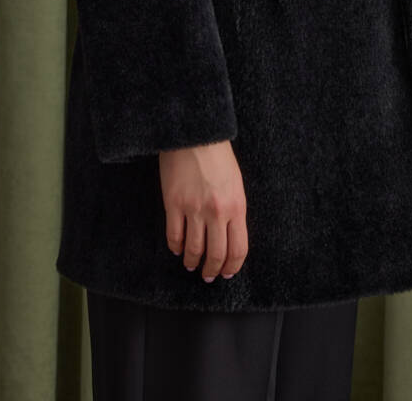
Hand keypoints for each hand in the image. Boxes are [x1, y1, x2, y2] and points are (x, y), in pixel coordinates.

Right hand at [158, 140, 247, 282]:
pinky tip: (177, 249)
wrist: (195, 134)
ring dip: (192, 262)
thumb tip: (228, 236)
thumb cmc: (218, 156)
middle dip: (212, 270)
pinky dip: (176, 247)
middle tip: (208, 275)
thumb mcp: (236, 184)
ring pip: (193, 249)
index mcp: (237, 206)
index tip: (227, 273)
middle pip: (216, 254)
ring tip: (191, 265)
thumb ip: (233, 210)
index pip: (238, 249)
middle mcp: (217, 212)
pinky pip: (174, 235)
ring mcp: (193, 209)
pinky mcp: (173, 203)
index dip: (232, 266)